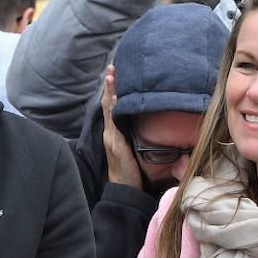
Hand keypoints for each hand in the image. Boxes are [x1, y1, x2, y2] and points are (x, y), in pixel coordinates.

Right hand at [102, 65, 143, 189]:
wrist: (124, 190)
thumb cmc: (131, 171)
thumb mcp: (133, 150)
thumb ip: (137, 137)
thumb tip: (150, 125)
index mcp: (114, 133)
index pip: (111, 107)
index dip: (112, 91)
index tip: (115, 74)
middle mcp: (109, 133)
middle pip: (107, 104)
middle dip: (109, 86)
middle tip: (112, 67)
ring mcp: (111, 138)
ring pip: (108, 110)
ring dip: (110, 92)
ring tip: (111, 76)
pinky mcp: (116, 144)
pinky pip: (114, 123)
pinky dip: (113, 109)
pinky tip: (115, 99)